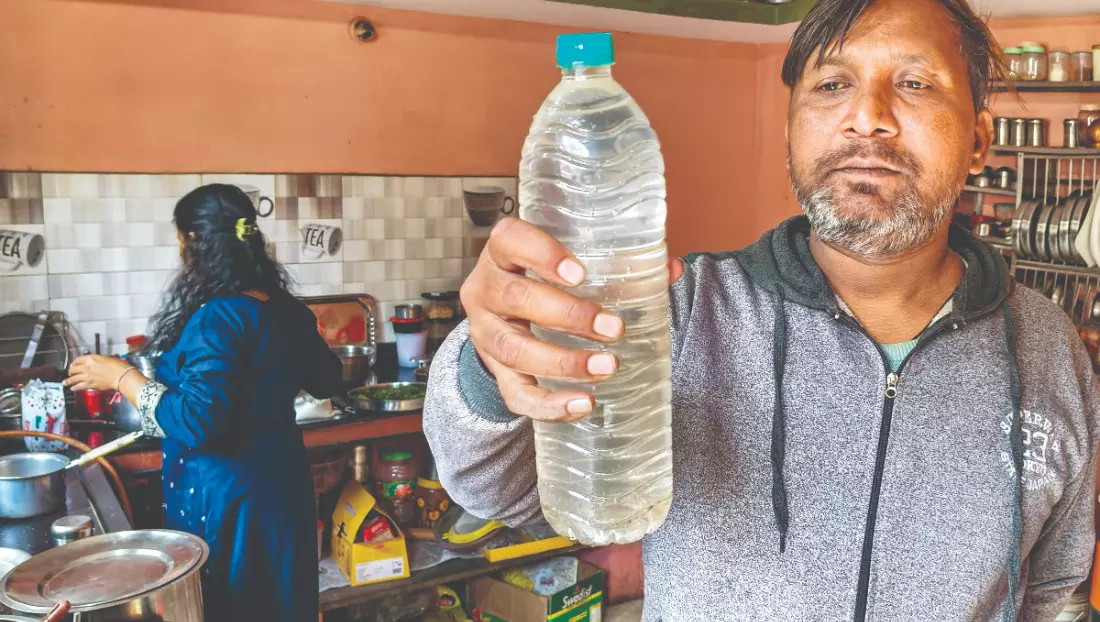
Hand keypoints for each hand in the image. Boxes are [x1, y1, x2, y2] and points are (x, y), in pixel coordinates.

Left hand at [64, 355, 132, 391]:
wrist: (121, 376)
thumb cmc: (118, 366)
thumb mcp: (108, 358)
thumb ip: (100, 360)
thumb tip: (98, 362)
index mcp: (91, 358)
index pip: (77, 359)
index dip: (74, 362)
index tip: (73, 364)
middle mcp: (86, 367)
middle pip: (73, 369)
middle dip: (70, 371)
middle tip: (69, 372)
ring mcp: (87, 377)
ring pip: (73, 379)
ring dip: (68, 381)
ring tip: (65, 382)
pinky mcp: (89, 385)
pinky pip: (79, 386)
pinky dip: (74, 387)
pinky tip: (72, 388)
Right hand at [460, 217, 683, 422]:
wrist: (504, 318)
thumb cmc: (543, 281)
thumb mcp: (566, 264)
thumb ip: (616, 263)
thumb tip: (672, 268)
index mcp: (503, 254)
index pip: (509, 240)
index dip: (541, 254)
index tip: (579, 273)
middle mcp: (486, 291)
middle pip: (515, 298)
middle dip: (567, 315)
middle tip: (613, 327)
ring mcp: (486, 334)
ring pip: (513, 349)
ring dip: (563, 361)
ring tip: (606, 366)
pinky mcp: (495, 372)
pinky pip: (515, 393)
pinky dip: (550, 404)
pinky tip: (583, 403)